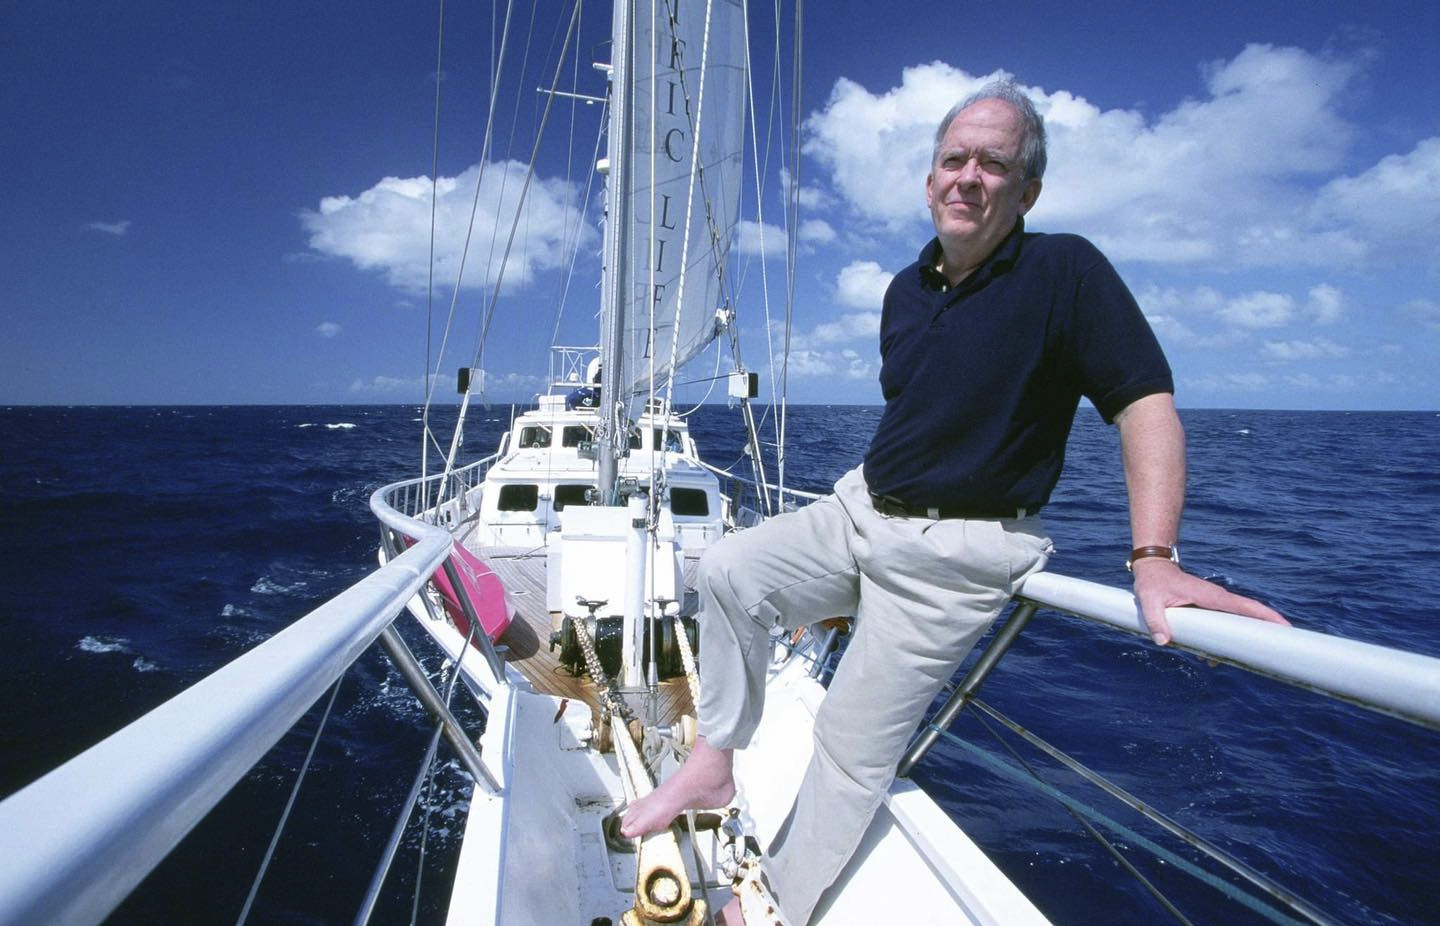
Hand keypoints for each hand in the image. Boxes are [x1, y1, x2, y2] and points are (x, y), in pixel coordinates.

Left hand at [1131, 559, 1289, 644]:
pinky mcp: (1207, 609)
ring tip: (1237, 661)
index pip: (1244, 606)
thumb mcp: (1149, 601)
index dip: (1265, 616)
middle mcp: (1217, 599)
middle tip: (1279, 649)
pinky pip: (1222, 624)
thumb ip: (1155, 620)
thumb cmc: (1152, 582)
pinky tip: (1210, 657)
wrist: (1152, 568)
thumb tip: (1164, 642)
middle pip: (1248, 615)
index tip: (1285, 627)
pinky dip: (1222, 640)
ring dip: (1239, 641)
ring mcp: (1214, 604)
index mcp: (1210, 596)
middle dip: (1264, 630)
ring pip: (1235, 622)